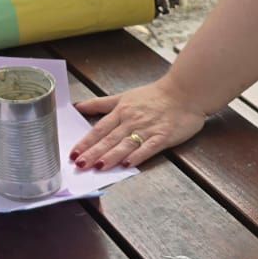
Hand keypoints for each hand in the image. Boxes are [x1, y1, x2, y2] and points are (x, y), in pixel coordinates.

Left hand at [69, 77, 206, 170]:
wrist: (184, 92)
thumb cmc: (153, 95)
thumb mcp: (123, 96)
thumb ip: (100, 104)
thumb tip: (77, 106)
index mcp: (120, 111)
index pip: (99, 129)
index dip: (85, 142)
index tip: (73, 153)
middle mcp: (131, 121)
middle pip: (109, 139)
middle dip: (93, 152)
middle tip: (80, 165)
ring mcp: (147, 129)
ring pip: (125, 144)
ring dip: (111, 156)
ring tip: (98, 166)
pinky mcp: (163, 136)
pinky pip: (148, 147)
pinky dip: (138, 155)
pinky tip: (128, 164)